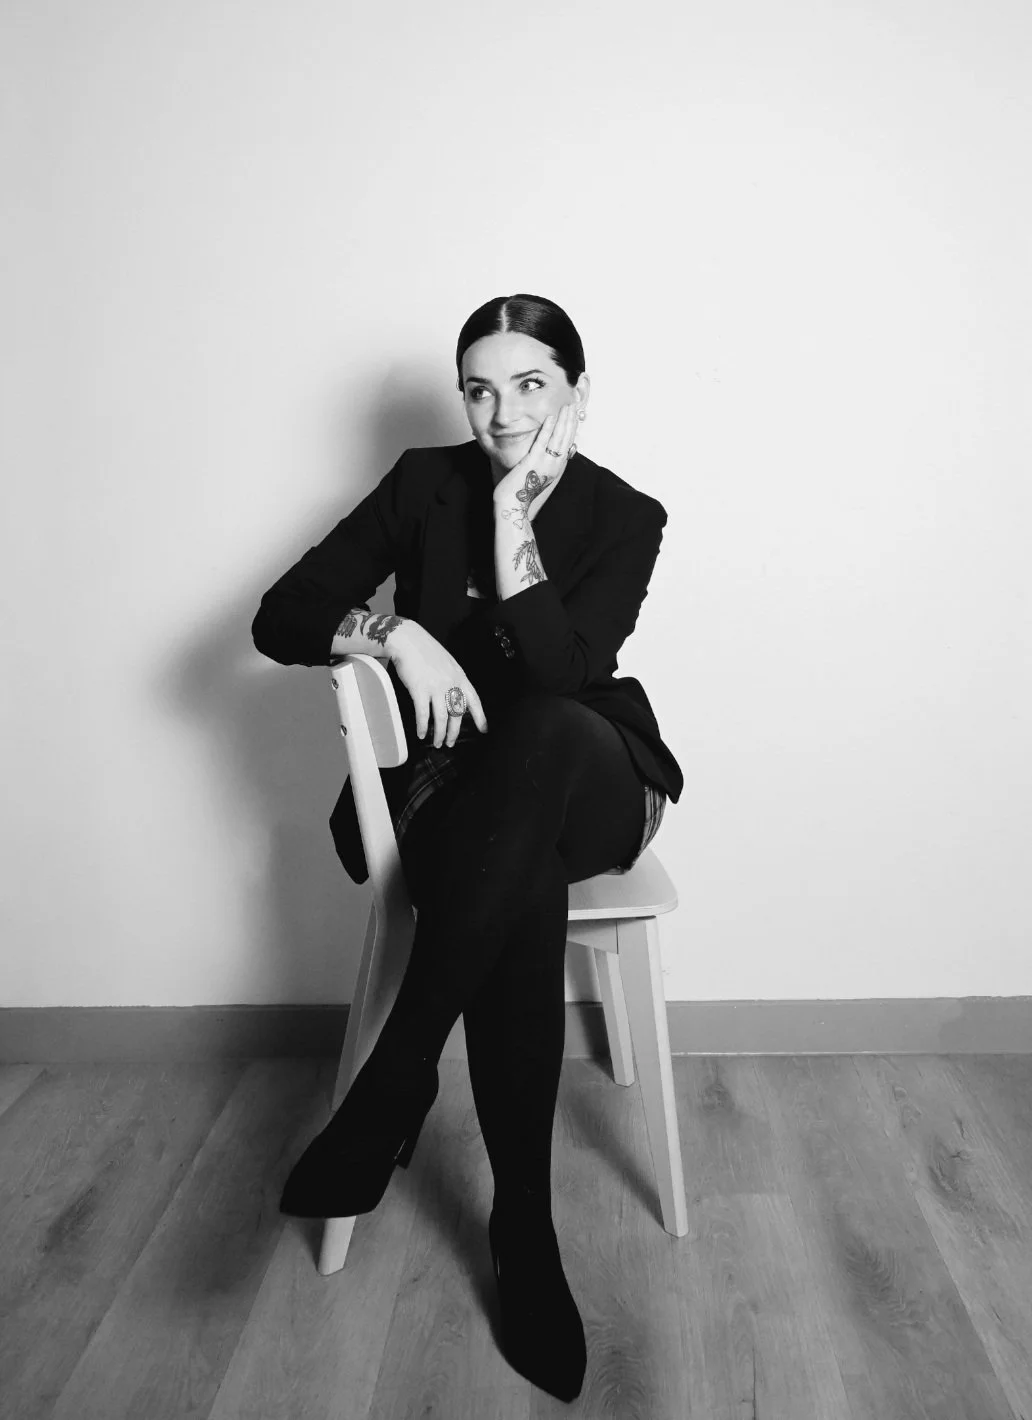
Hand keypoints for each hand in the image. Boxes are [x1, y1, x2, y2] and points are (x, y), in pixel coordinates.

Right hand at [387, 621, 487, 747]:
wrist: (407, 640)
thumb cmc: (425, 650)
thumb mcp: (448, 663)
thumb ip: (453, 679)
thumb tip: (453, 695)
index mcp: (460, 677)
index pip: (474, 701)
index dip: (480, 717)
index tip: (484, 730)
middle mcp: (451, 684)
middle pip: (457, 714)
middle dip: (454, 732)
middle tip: (450, 743)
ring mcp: (436, 687)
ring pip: (442, 718)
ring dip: (439, 734)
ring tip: (437, 743)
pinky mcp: (420, 690)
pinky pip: (423, 714)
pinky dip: (422, 726)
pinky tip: (421, 734)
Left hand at [492, 402, 578, 529]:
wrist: (514, 507)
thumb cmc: (523, 493)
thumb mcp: (539, 477)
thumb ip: (547, 465)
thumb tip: (552, 454)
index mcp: (557, 468)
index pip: (568, 443)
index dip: (572, 428)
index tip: (574, 415)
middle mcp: (555, 466)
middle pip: (566, 439)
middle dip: (570, 420)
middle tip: (573, 405)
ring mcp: (545, 464)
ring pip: (558, 438)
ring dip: (563, 420)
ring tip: (566, 407)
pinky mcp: (533, 463)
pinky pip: (542, 443)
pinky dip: (547, 429)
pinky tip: (550, 417)